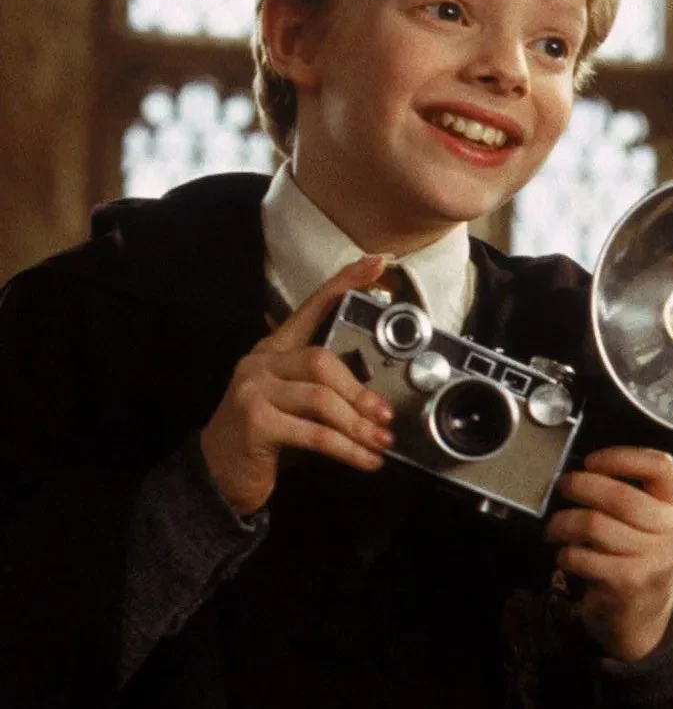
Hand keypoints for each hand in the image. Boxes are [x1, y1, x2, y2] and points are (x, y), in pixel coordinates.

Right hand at [199, 256, 393, 516]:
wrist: (217, 477)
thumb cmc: (266, 439)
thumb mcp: (296, 406)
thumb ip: (327, 390)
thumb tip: (379, 399)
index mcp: (274, 350)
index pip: (312, 306)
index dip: (344, 283)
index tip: (376, 264)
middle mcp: (260, 362)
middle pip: (322, 360)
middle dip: (360, 392)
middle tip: (385, 416)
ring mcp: (253, 390)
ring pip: (321, 398)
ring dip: (358, 424)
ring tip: (380, 441)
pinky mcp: (254, 422)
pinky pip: (313, 433)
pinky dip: (346, 449)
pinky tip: (365, 460)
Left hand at [545, 447, 672, 661]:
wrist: (645, 617)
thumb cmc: (640, 556)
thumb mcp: (654, 522)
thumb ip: (635, 491)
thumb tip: (585, 468)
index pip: (661, 465)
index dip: (621, 456)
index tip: (591, 461)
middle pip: (620, 495)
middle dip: (581, 485)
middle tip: (563, 486)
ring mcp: (655, 560)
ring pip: (594, 524)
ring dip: (563, 522)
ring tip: (555, 526)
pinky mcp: (629, 583)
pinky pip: (582, 555)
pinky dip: (565, 552)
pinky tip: (565, 554)